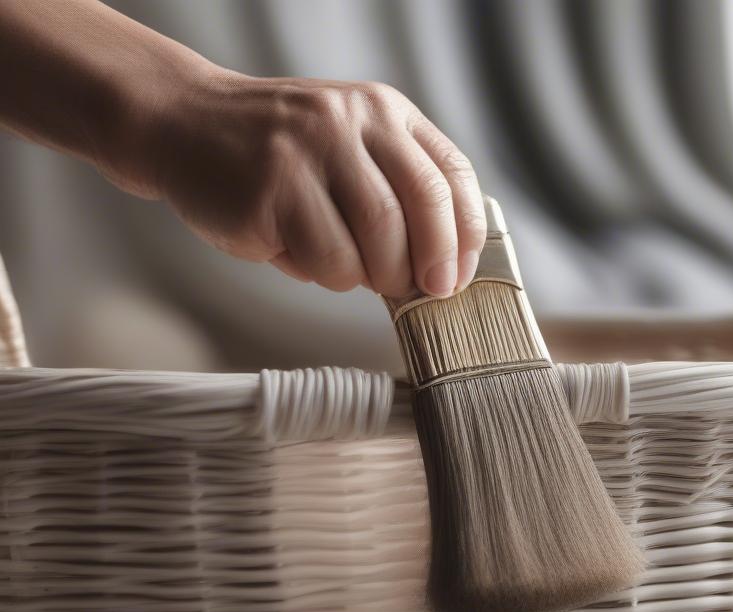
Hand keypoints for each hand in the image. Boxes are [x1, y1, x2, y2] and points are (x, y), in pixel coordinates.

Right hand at [114, 70, 486, 296]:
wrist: (183, 124)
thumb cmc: (278, 156)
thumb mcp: (350, 149)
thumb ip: (397, 192)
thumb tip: (441, 270)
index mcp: (385, 112)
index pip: (452, 175)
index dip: (464, 236)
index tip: (456, 277)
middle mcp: (353, 121)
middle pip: (423, 208)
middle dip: (430, 265)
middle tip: (419, 293)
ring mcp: (311, 150)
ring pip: (377, 242)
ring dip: (371, 276)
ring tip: (344, 267)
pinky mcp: (273, 188)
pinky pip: (327, 259)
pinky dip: (323, 274)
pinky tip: (297, 251)